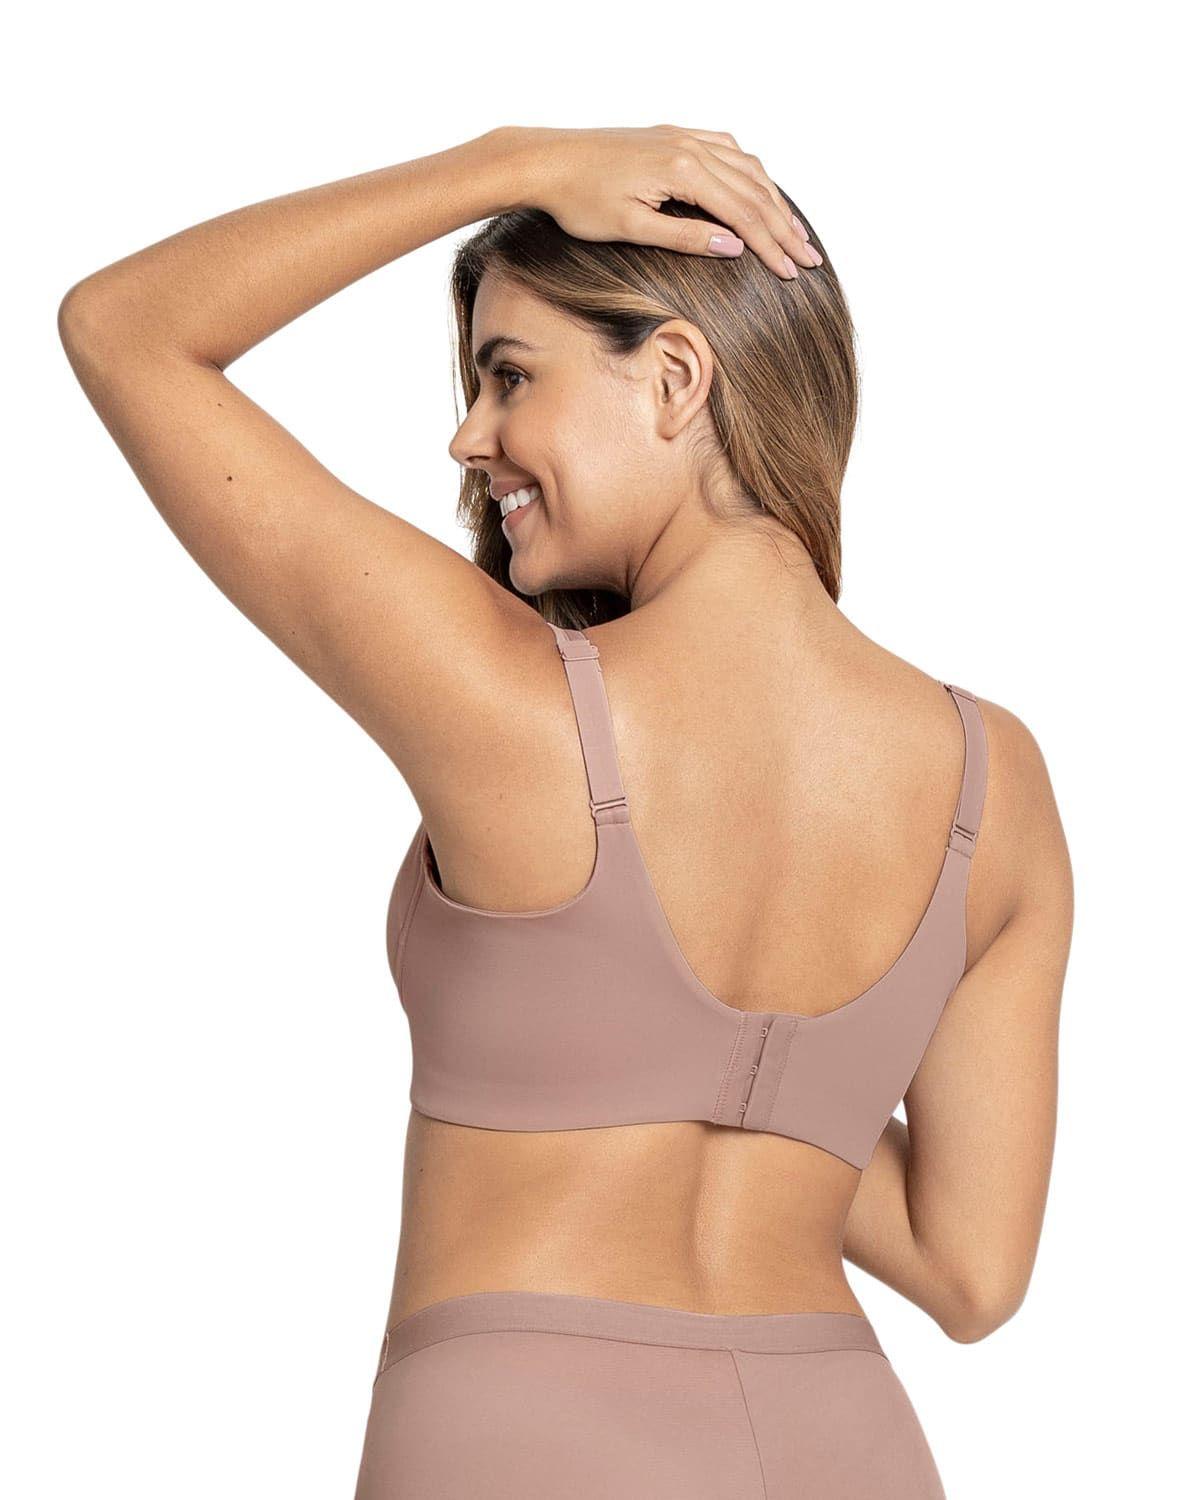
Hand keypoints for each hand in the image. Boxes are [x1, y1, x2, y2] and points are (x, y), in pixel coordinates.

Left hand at [505, 124, 820, 279]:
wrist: (548, 160)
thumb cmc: (581, 201)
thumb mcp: (632, 228)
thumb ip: (686, 237)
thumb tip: (734, 247)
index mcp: (684, 171)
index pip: (743, 215)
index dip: (771, 246)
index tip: (793, 273)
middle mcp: (691, 147)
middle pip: (754, 192)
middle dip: (784, 228)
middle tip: (810, 259)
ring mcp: (684, 137)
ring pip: (746, 168)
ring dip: (774, 201)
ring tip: (794, 232)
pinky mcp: (673, 136)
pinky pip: (727, 150)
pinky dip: (750, 172)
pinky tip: (759, 188)